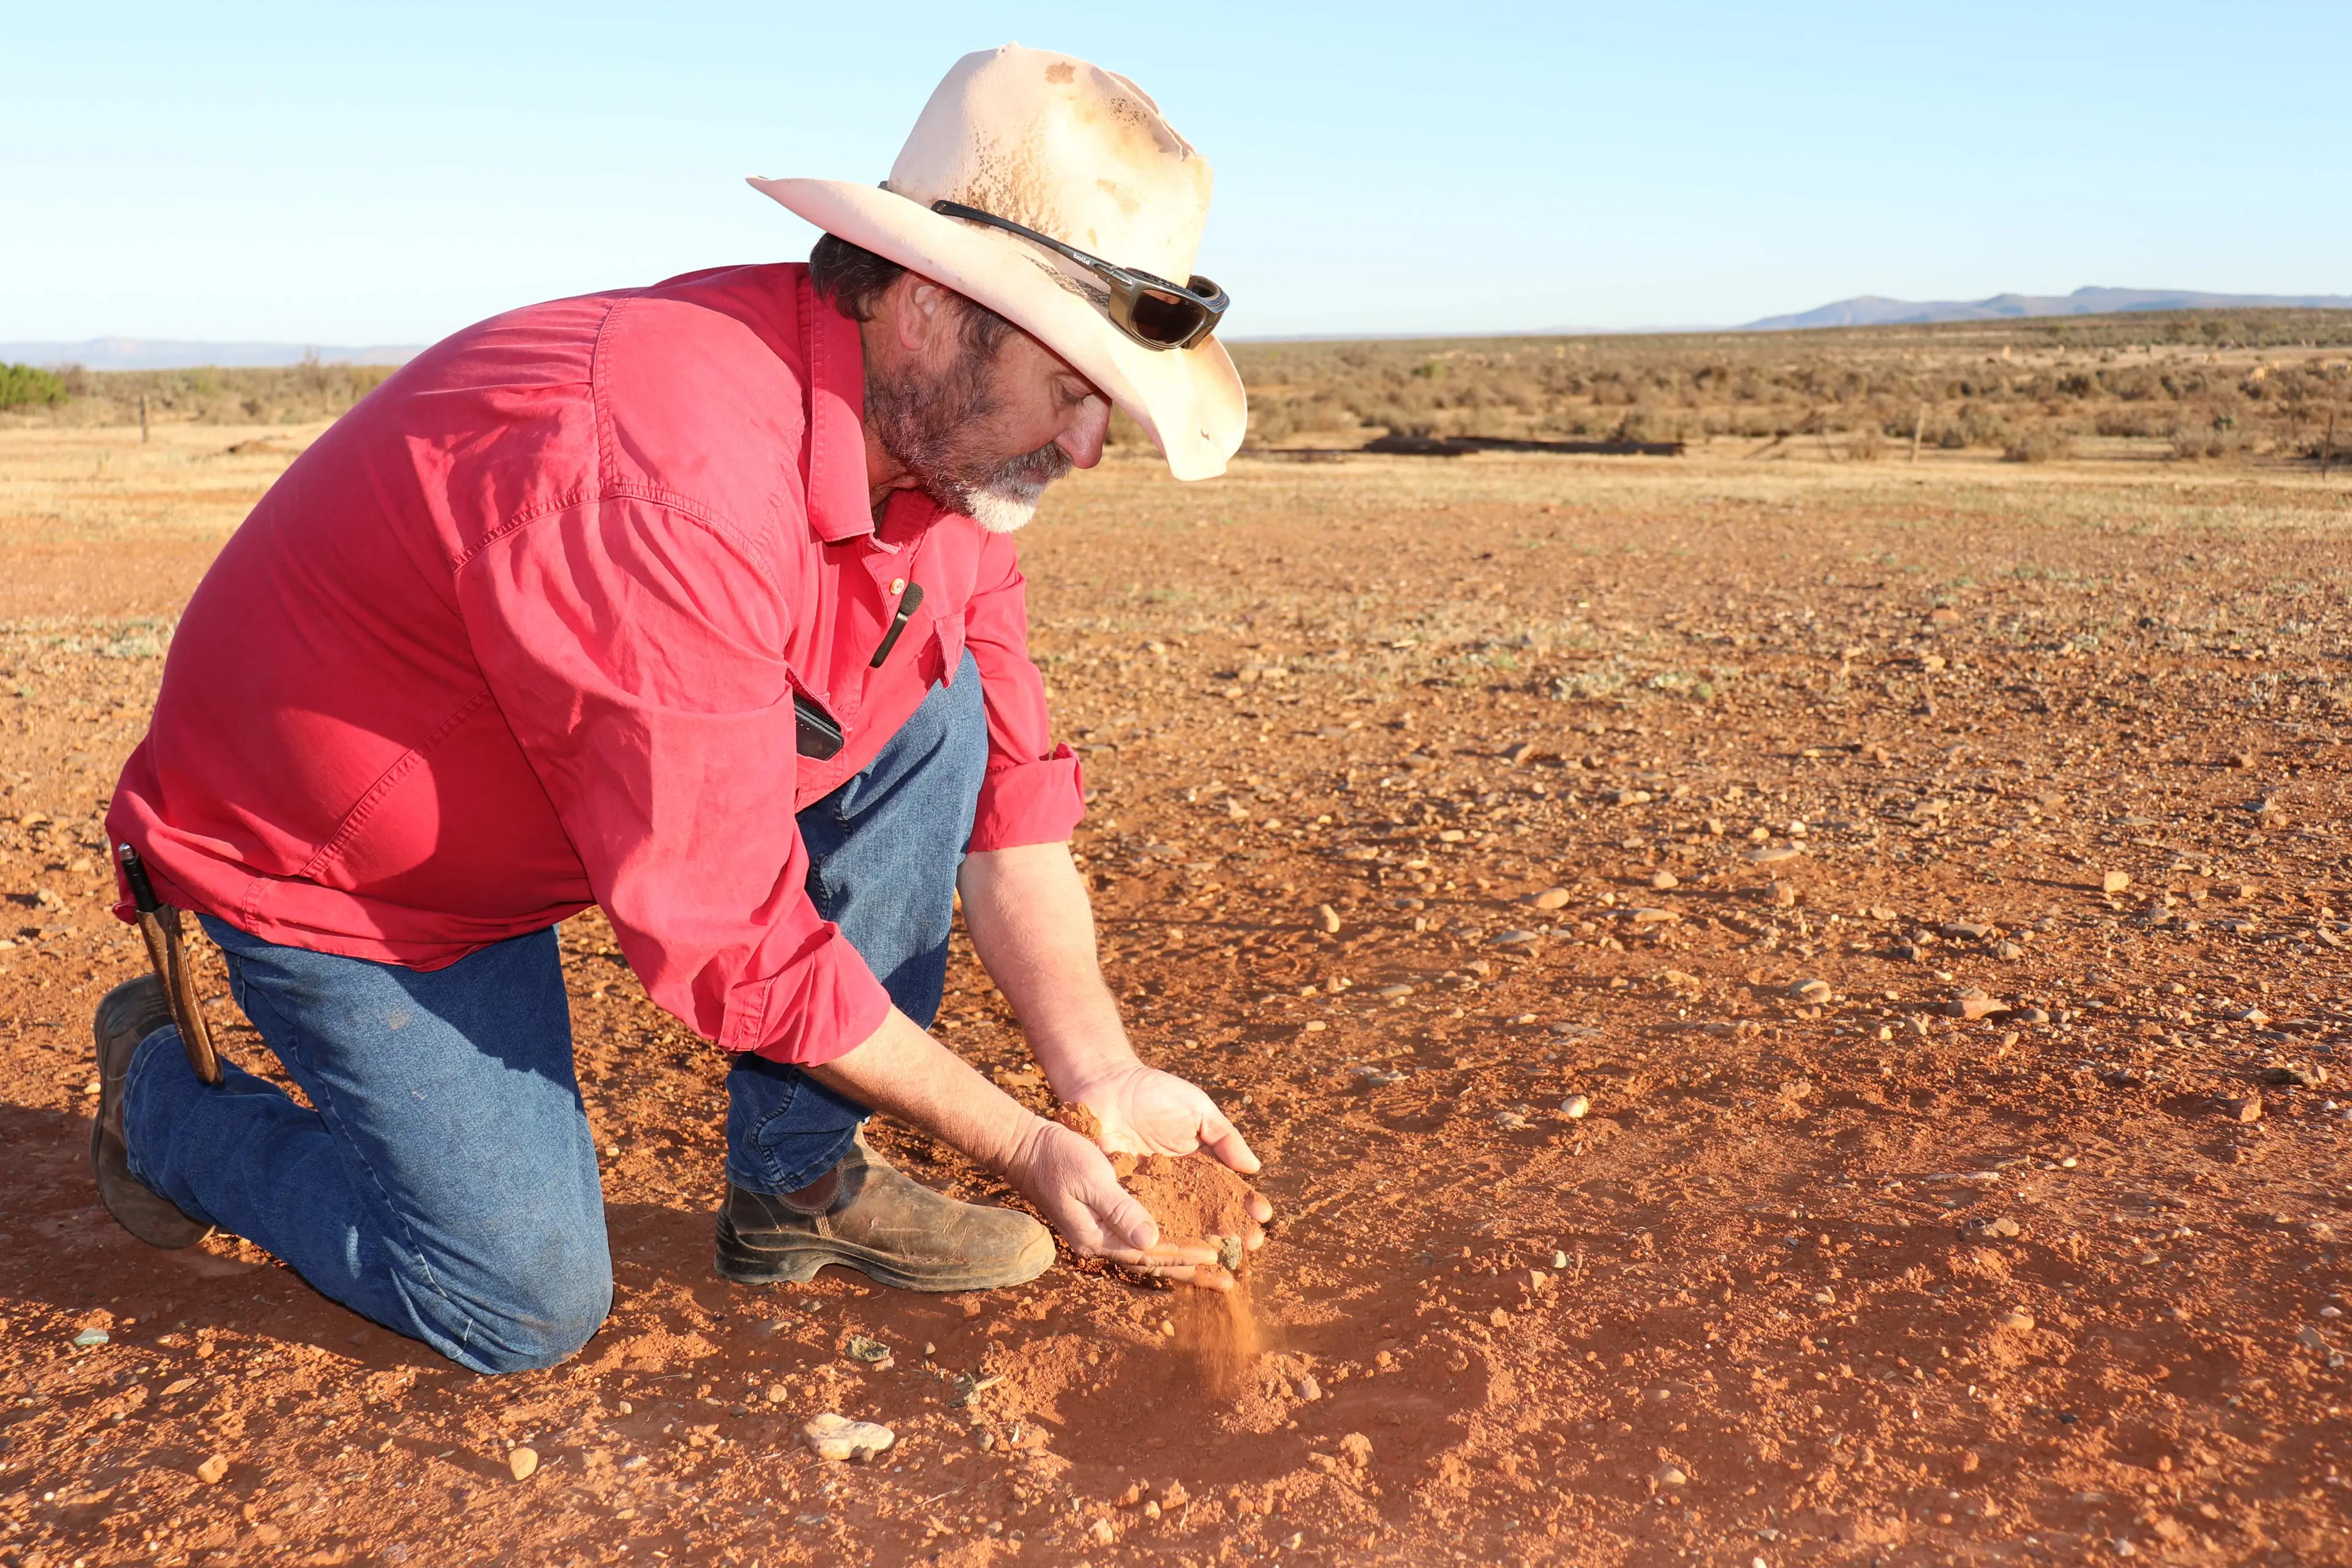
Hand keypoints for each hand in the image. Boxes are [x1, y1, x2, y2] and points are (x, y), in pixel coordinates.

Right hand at [1000, 1117, 1219, 1275]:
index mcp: (1096, 1238)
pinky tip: (1188, 1243)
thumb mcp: (1092, 1179)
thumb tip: (1151, 1240)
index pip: (1148, 1255)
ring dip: (1183, 1261)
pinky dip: (1167, 1243)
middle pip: (1153, 1263)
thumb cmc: (1058, 1158)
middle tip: (1227, 1281)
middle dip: (1190, 1271)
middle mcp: (1100, 1243)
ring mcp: (1100, 1234)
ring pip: (1149, 1254)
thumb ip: (1120, 1210)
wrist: (1027, 1149)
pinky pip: (1141, 1238)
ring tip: (1216, 1271)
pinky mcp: (1103, 1221)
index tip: (1216, 1256)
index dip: (1183, 1256)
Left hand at [1063, 1062, 1273, 1286]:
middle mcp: (1178, 1185)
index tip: (1263, 1216)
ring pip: (1179, 1223)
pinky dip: (1157, 1235)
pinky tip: (1175, 1249)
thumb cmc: (1155, 1092)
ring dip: (1201, 1241)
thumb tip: (1253, 1168)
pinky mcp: (1123, 1197)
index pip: (1227, 1188)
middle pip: (1209, 1212)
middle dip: (1232, 1228)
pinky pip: (1141, 1219)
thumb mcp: (1197, 1109)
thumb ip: (1224, 1136)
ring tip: (1221, 1255)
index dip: (1245, 1203)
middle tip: (1251, 1244)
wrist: (1107, 1084)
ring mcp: (1151, 1193)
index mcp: (1199, 1164)